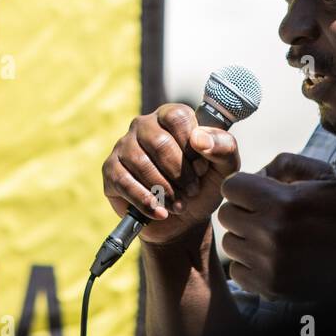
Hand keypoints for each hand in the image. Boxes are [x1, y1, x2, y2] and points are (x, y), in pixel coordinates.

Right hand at [102, 103, 240, 243]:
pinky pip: (124, 182)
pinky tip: (160, 212)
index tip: (202, 169)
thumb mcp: (224, 168)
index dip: (192, 147)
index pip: (177, 118)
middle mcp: (144, 125)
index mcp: (171, 116)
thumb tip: (200, 139)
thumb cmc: (203, 185)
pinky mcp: (111, 169)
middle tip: (192, 192)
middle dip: (179, 173)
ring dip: (164, 190)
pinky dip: (145, 201)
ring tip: (179, 205)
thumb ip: (224, 147)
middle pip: (159, 142)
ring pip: (141, 163)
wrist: (183, 220)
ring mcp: (124, 146)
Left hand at [217, 152, 335, 300]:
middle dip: (242, 211)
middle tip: (264, 215)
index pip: (231, 187)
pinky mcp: (269, 286)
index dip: (244, 187)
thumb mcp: (322, 175)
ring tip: (270, 237)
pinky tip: (270, 258)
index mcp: (282, 202)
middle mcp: (271, 233)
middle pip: (226, 215)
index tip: (259, 193)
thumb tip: (255, 174)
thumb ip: (284, 162)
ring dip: (245, 238)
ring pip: (229, 243)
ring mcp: (269, 263)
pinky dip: (249, 264)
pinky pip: (236, 271)